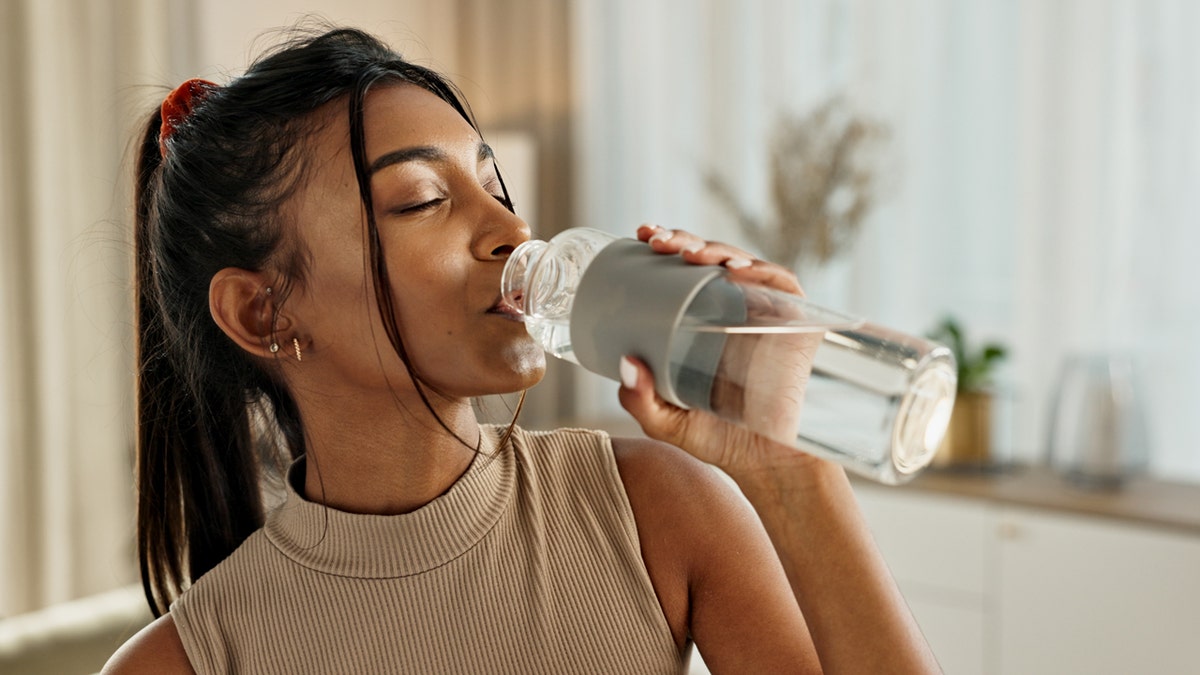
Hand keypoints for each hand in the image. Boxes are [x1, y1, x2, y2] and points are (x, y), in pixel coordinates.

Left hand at [617, 225, 824, 475]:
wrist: (769, 466)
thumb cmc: (719, 440)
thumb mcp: (665, 422)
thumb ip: (640, 400)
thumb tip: (625, 362)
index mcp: (702, 321)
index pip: (684, 272)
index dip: (666, 246)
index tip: (639, 237)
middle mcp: (735, 310)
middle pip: (710, 259)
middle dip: (683, 239)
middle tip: (654, 240)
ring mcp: (767, 314)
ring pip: (743, 264)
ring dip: (715, 249)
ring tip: (687, 252)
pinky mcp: (797, 323)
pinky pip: (782, 285)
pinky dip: (762, 272)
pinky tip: (736, 269)